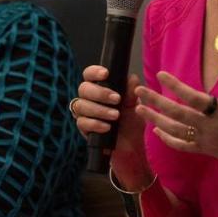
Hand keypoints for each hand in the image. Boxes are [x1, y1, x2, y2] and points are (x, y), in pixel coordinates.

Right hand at [72, 66, 148, 181]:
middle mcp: (89, 98)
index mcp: (100, 87)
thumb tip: (132, 78)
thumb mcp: (136, 104)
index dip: (94, 72)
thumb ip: (133, 91)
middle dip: (100, 93)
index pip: (89, 74)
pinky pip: (82, 123)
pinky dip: (96, 124)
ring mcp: (84, 113)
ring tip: (116, 116)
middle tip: (117, 99)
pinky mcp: (83, 128)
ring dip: (99, 110)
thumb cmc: (132, 119)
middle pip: (84, 88)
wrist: (132, 144)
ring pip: (81, 105)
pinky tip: (107, 127)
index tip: (106, 74)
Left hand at [135, 59, 217, 183]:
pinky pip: (180, 145)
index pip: (194, 97)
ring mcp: (204, 140)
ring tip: (138, 109)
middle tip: (138, 92)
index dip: (176, 86)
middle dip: (156, 102)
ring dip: (154, 119)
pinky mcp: (203, 150)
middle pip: (177, 114)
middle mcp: (209, 127)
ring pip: (174, 130)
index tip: (161, 75)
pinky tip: (156, 129)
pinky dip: (166, 138)